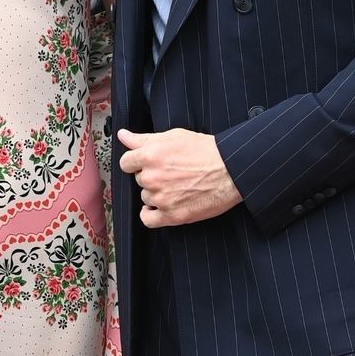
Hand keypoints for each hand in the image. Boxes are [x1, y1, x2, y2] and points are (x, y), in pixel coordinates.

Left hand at [116, 127, 241, 227]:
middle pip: (139, 180)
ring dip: (156, 193)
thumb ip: (143, 138)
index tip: (148, 163)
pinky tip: (160, 207)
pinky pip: (148, 219)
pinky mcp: (172, 215)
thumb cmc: (206, 151)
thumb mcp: (173, 136)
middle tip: (171, 173)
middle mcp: (152, 178)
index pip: (126, 162)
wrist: (231, 170)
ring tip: (176, 186)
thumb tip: (123, 136)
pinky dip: (151, 214)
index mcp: (150, 156)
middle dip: (151, 176)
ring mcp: (161, 198)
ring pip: (146, 197)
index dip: (137, 162)